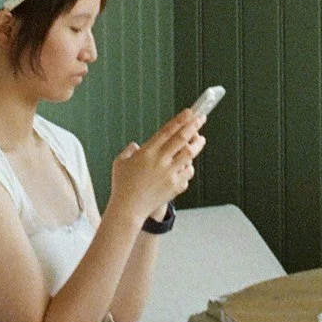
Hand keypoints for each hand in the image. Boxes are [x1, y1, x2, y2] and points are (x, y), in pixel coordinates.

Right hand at [110, 108, 204, 228]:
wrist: (128, 209)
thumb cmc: (122, 185)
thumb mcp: (120, 162)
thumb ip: (129, 150)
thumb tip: (136, 146)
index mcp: (147, 151)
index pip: (168, 131)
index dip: (180, 120)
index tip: (190, 112)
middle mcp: (160, 160)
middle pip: (182, 139)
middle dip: (194, 126)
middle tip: (201, 118)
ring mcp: (169, 174)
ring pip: (189, 155)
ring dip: (197, 145)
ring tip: (201, 139)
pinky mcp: (175, 186)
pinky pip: (187, 173)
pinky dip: (188, 168)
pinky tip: (188, 165)